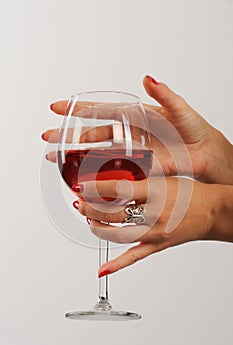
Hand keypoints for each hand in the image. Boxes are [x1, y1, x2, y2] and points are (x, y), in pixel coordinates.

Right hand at [42, 76, 232, 184]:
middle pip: (93, 134)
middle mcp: (129, 133)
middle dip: (69, 135)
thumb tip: (149, 78)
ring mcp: (131, 152)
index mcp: (135, 116)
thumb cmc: (195, 131)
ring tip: (56, 158)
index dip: (78, 109)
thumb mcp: (180, 110)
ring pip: (97, 153)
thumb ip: (165, 96)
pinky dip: (97, 174)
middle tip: (48, 137)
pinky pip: (113, 170)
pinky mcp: (136, 168)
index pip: (102, 110)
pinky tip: (83, 177)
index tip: (58, 107)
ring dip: (76, 156)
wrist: (207, 156)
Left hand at [72, 177, 224, 275]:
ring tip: (89, 221)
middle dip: (90, 209)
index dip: (94, 187)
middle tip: (80, 203)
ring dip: (98, 229)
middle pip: (113, 214)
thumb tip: (113, 182)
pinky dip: (116, 265)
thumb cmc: (191, 193)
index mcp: (154, 191)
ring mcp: (155, 232)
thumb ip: (139, 181)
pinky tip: (102, 270)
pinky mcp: (158, 245)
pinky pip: (134, 257)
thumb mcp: (164, 178)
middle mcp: (153, 213)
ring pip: (118, 236)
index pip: (116, 189)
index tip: (80, 186)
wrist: (212, 211)